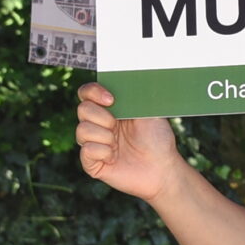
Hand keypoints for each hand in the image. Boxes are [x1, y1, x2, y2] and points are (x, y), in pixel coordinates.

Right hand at [74, 83, 184, 201]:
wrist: (163, 168)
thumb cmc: (158, 139)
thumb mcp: (149, 110)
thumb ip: (134, 94)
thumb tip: (126, 77)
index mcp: (110, 108)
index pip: (87, 93)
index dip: (94, 92)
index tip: (112, 99)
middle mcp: (99, 124)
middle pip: (82, 109)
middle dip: (103, 117)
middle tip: (119, 126)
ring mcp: (94, 143)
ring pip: (82, 130)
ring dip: (104, 136)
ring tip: (118, 144)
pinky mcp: (92, 163)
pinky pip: (85, 151)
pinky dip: (102, 152)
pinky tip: (114, 157)